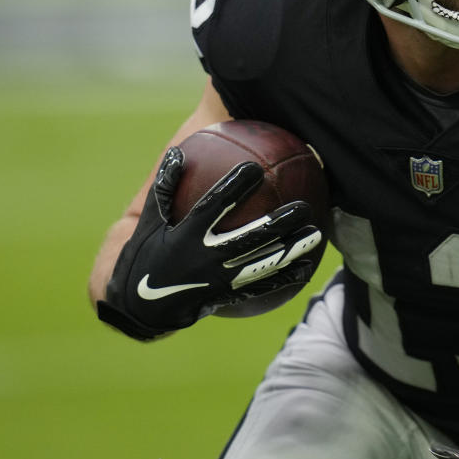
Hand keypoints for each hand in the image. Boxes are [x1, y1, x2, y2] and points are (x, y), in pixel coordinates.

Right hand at [96, 146, 320, 340]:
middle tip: (303, 206)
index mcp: (187, 235)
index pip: (214, 207)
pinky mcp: (227, 295)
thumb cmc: (147, 253)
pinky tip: (307, 268)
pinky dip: (285, 278)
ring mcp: (219, 279)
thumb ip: (165, 187)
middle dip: (278, 224)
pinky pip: (260, 287)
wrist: (142, 306)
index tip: (255, 168)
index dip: (234, 188)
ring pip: (262, 263)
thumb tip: (179, 151)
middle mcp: (206, 258)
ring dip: (291, 250)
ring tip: (315, 233)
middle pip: (249, 239)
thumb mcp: (149, 221)